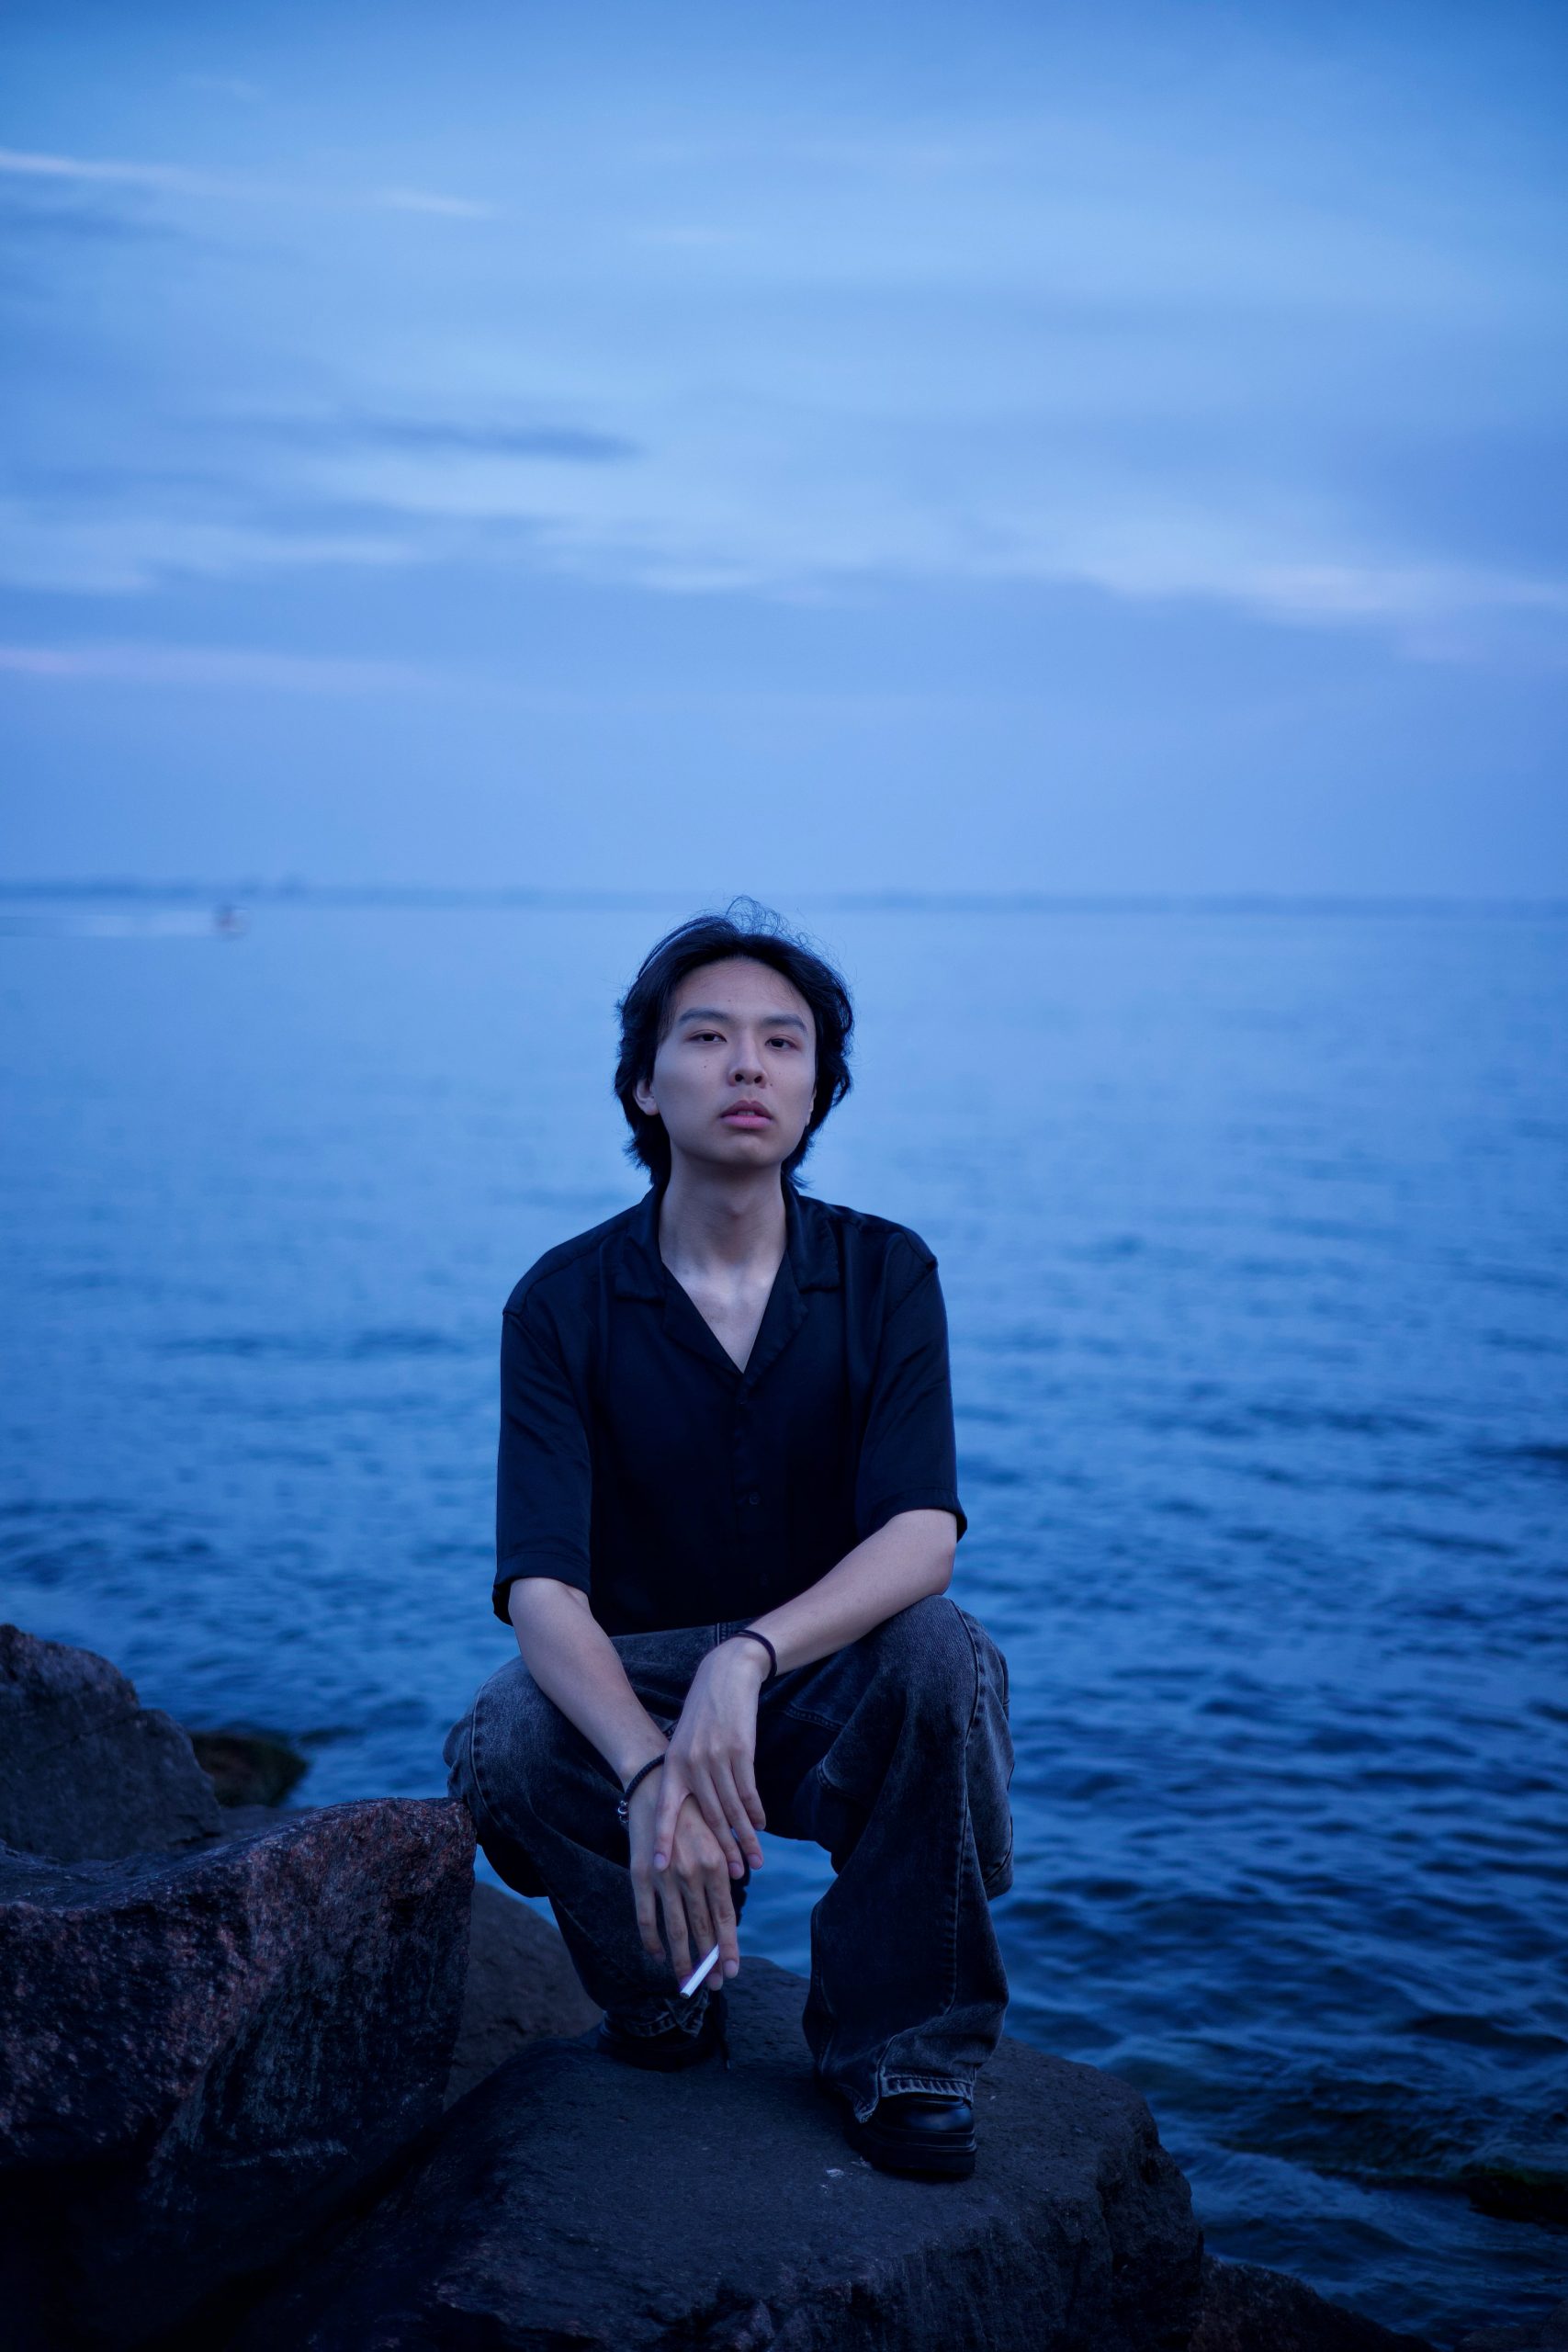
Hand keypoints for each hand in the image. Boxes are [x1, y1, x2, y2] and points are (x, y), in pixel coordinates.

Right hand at [627, 1775, 738, 1986]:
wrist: (655, 1788)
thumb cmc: (692, 1816)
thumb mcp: (715, 1839)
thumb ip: (723, 1874)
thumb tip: (726, 1913)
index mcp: (715, 1865)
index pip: (725, 1917)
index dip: (728, 1947)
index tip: (731, 1971)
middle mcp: (693, 1874)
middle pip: (702, 1928)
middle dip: (708, 1961)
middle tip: (712, 1985)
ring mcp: (665, 1877)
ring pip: (675, 1928)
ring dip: (681, 1959)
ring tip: (686, 1981)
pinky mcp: (641, 1876)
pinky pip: (646, 1916)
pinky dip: (652, 1939)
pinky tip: (657, 1955)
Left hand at [653, 1638, 767, 1886]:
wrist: (725, 1675)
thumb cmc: (704, 1714)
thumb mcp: (685, 1742)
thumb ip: (686, 1775)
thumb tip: (692, 1814)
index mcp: (672, 1765)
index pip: (664, 1809)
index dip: (661, 1839)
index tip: (660, 1868)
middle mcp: (691, 1764)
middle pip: (709, 1817)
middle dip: (723, 1850)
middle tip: (733, 1878)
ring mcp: (716, 1757)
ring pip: (732, 1809)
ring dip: (745, 1839)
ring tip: (755, 1862)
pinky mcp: (740, 1750)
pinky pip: (748, 1790)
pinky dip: (755, 1812)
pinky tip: (760, 1826)